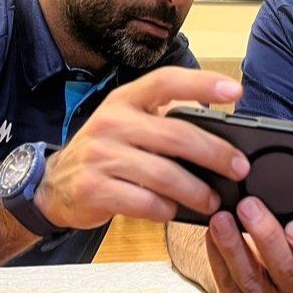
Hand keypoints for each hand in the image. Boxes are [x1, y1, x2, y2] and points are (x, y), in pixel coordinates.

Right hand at [34, 67, 249, 229]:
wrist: (53, 185)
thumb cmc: (106, 152)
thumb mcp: (128, 125)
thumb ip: (164, 125)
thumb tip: (219, 140)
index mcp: (125, 99)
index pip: (167, 82)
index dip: (202, 83)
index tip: (235, 91)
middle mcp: (112, 121)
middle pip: (176, 135)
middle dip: (215, 153)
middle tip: (239, 168)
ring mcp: (100, 155)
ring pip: (164, 175)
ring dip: (196, 191)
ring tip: (213, 200)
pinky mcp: (94, 188)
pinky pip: (144, 203)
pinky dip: (166, 210)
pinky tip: (173, 211)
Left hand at [205, 197, 292, 292]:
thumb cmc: (281, 265)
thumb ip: (292, 226)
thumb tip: (271, 188)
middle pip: (285, 269)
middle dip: (265, 235)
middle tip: (249, 206)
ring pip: (250, 277)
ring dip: (233, 245)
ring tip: (221, 218)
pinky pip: (227, 285)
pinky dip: (217, 257)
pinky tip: (211, 235)